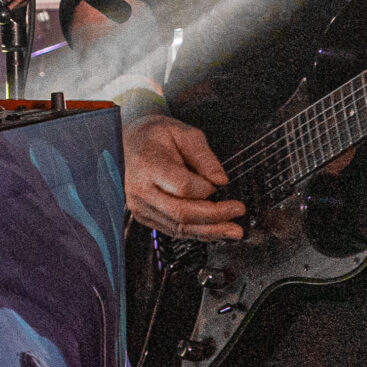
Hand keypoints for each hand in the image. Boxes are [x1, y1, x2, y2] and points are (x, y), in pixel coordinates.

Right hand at [124, 113, 244, 239]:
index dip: (206, 189)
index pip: (183, 187)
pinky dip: (196, 232)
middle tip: (238, 212)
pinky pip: (173, 230)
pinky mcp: (143, 216)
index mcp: (148, 164)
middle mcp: (140, 189)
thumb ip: (204, 156)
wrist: (128, 143)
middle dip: (215, 216)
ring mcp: (140, 206)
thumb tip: (221, 181)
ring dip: (209, 231)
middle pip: (182, 213)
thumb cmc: (156, 135)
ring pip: (179, 227)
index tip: (220, 184)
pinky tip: (214, 230)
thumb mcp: (183, 133)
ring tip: (233, 231)